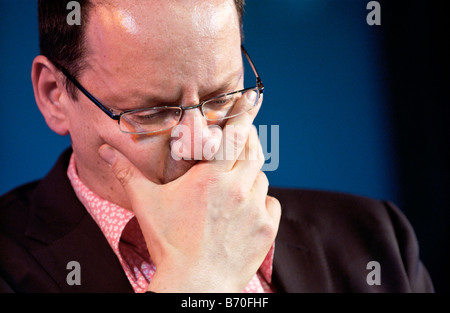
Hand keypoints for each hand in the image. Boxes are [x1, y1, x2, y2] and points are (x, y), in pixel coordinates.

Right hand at [98, 91, 280, 291]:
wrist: (196, 284)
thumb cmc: (170, 244)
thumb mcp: (147, 205)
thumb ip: (127, 174)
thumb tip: (104, 151)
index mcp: (212, 177)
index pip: (234, 135)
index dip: (243, 116)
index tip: (251, 101)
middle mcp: (239, 188)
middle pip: (253, 151)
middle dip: (248, 140)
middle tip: (242, 137)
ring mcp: (256, 209)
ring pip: (262, 177)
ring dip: (252, 173)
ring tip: (238, 179)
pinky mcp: (266, 229)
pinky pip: (272, 203)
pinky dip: (263, 200)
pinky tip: (249, 206)